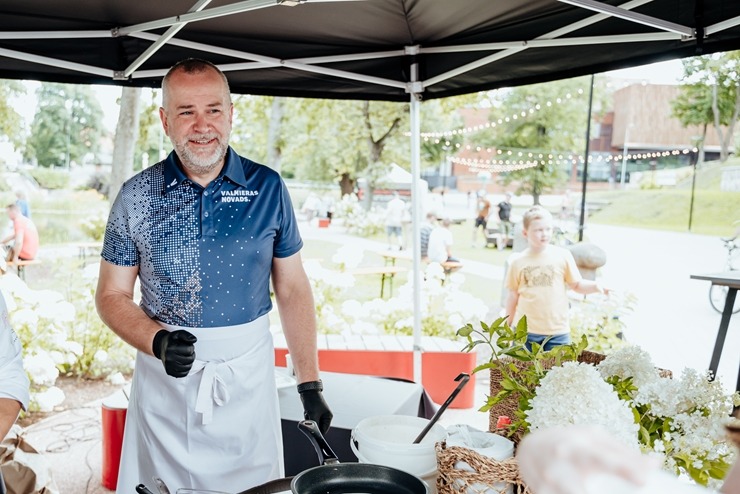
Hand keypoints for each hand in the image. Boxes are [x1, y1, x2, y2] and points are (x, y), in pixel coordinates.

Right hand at [152, 329, 196, 377]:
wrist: (161, 346)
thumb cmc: (171, 341)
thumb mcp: (179, 334)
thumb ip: (187, 335)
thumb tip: (194, 340)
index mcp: (171, 348)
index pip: (189, 350)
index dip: (191, 348)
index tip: (187, 346)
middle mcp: (169, 357)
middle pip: (189, 360)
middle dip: (191, 355)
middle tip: (187, 353)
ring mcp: (168, 365)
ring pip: (187, 368)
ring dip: (189, 363)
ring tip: (185, 358)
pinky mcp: (169, 371)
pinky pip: (182, 374)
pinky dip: (185, 370)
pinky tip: (183, 364)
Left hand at [298, 382, 331, 434]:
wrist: (308, 391)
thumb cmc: (313, 401)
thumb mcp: (314, 415)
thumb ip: (314, 425)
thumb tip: (313, 433)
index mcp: (328, 417)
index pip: (324, 430)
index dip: (317, 432)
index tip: (311, 433)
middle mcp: (324, 416)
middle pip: (317, 427)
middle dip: (312, 423)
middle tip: (310, 417)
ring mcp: (319, 414)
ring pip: (312, 423)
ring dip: (308, 419)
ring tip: (308, 412)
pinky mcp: (314, 413)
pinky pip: (309, 419)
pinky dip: (307, 416)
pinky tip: (307, 411)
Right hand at [516, 426, 659, 493]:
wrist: (527, 449)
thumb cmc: (568, 441)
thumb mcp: (592, 438)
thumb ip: (622, 451)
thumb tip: (656, 464)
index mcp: (578, 444)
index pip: (604, 457)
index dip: (625, 468)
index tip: (645, 479)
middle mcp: (562, 461)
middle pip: (584, 483)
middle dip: (601, 488)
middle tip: (635, 485)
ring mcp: (549, 480)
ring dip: (583, 493)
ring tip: (589, 489)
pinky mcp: (541, 492)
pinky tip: (579, 491)